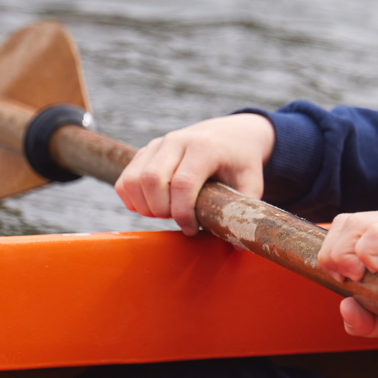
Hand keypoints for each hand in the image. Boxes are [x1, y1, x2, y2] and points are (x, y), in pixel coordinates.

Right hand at [115, 113, 274, 235]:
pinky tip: (152, 206)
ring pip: (134, 180)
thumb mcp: (252, 180)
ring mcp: (159, 144)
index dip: (183, 213)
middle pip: (152, 180)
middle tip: (179, 220)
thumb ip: (244, 209)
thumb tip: (237, 244)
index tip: (192, 229)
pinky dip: (132, 199)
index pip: (182, 183)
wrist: (231, 133)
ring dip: (145, 206)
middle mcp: (178, 141)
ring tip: (166, 212)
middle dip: (161, 210)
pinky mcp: (146, 151)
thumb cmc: (241, 161)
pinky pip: (126, 179)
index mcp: (205, 147)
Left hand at [318, 206, 377, 345]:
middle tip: (348, 280)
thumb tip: (344, 307)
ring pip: (354, 222)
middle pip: (344, 220)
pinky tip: (376, 271)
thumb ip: (365, 319)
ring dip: (344, 255)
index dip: (332, 250)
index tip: (341, 279)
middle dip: (332, 253)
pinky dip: (365, 253)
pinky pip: (375, 232)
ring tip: (361, 278)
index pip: (346, 224)